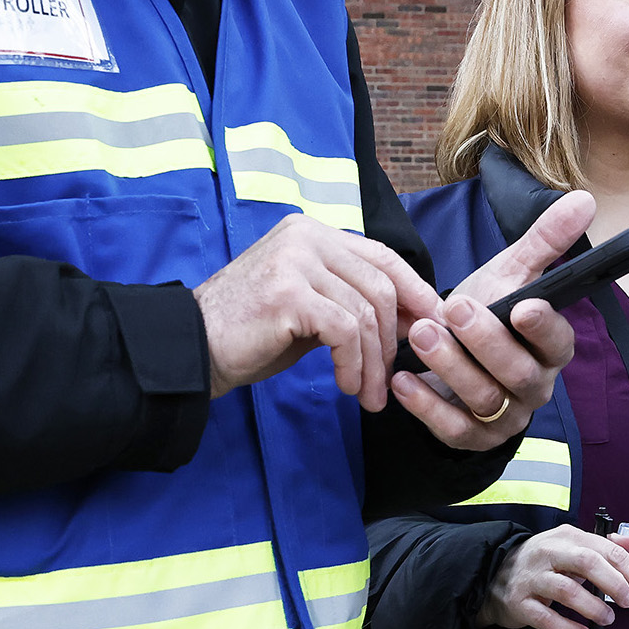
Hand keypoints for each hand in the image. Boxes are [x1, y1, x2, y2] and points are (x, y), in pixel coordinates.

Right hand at [195, 213, 445, 412]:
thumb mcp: (311, 308)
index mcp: (313, 233)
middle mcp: (306, 237)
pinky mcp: (289, 292)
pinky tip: (347, 386)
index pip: (383, 257)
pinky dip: (353, 364)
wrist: (193, 349)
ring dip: (373, 362)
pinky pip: (345, 331)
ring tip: (368, 394)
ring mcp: (296, 260)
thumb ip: (353, 302)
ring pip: (366, 313)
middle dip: (395, 338)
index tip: (435, 327)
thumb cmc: (251, 334)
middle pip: (381, 285)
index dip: (416, 292)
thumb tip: (414, 320)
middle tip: (391, 379)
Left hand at [391, 190, 598, 450]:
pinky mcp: (471, 438)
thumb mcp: (510, 275)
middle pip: (519, 373)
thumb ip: (544, 241)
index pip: (558, 342)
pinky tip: (401, 379)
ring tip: (420, 333)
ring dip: (451, 366)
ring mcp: (504, 417)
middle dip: (485, 342)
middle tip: (452, 308)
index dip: (542, 328)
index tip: (521, 306)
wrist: (451, 358)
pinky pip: (453, 430)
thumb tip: (584, 200)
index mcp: (551, 348)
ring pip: (485, 400)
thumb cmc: (487, 314)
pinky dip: (426, 407)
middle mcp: (534, 387)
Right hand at [479, 525, 628, 628]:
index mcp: (567, 537)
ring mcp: (532, 577)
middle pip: (587, 562)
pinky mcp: (519, 602)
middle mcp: (548, 552)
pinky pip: (546, 618)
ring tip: (606, 618)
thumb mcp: (574, 547)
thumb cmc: (544, 562)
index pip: (607, 550)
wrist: (495, 575)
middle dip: (615, 584)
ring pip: (566, 590)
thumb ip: (607, 546)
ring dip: (593, 608)